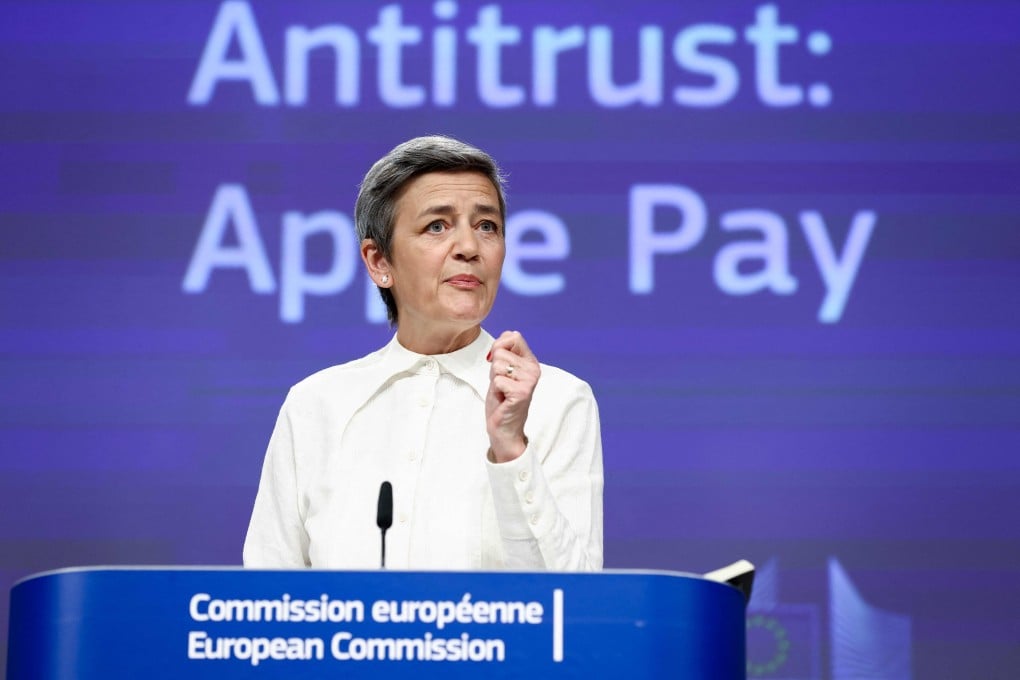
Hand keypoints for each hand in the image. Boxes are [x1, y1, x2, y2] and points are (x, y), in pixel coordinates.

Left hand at [485, 330, 539, 462]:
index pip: (513, 336)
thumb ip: (505, 350)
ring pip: (497, 365)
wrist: (505, 427)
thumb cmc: (502, 399)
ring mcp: (529, 380)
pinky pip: (497, 380)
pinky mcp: (522, 392)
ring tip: (503, 391)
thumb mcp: (502, 369)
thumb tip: (508, 333)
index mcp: (531, 361)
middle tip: (502, 384)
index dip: (499, 346)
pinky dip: (495, 390)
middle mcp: (534, 369)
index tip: (498, 364)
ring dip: (494, 379)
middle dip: (494, 368)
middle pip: (501, 351)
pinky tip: (503, 398)